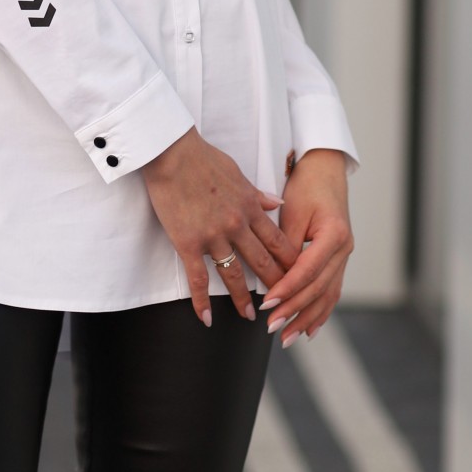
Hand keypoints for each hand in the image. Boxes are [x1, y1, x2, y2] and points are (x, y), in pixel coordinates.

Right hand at [141, 127, 296, 325]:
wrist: (172, 153)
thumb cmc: (202, 158)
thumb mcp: (237, 173)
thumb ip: (257, 194)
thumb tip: (277, 203)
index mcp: (250, 207)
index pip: (278, 241)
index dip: (291, 262)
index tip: (300, 276)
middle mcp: (237, 225)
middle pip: (263, 262)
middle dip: (276, 286)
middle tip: (285, 305)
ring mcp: (213, 236)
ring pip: (234, 275)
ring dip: (243, 299)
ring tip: (251, 317)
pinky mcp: (189, 243)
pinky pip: (198, 278)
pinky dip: (202, 301)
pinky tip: (207, 318)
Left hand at [259, 148, 353, 345]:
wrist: (325, 169)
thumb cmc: (306, 185)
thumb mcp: (293, 211)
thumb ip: (286, 245)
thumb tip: (275, 277)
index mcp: (335, 234)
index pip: (308, 270)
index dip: (288, 289)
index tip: (267, 304)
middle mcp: (345, 249)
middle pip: (318, 288)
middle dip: (294, 310)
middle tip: (271, 327)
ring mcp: (345, 256)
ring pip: (327, 295)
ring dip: (306, 317)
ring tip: (287, 338)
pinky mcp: (339, 260)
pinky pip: (330, 290)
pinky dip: (319, 311)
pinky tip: (308, 328)